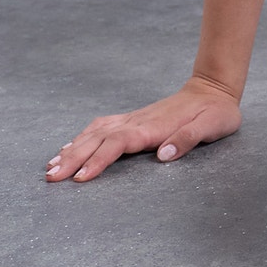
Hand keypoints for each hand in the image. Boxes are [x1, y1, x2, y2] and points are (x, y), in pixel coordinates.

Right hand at [45, 74, 242, 182]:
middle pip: (98, 139)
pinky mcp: (133, 119)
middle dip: (73, 158)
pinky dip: (83, 137)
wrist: (213, 88)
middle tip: (51, 177)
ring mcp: (133, 119)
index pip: (118, 144)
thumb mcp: (211, 126)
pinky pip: (102, 126)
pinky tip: (71, 146)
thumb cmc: (215, 112)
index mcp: (153, 128)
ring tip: (52, 166)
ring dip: (73, 149)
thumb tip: (164, 155)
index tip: (79, 178)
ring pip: (96, 133)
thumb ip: (188, 139)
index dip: (98, 160)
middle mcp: (137, 122)